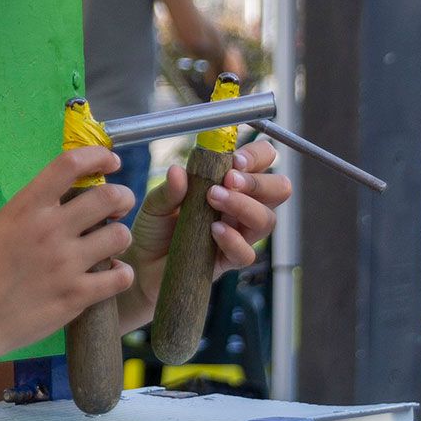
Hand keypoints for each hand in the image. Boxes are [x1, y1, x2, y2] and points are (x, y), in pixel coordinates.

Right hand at [0, 146, 135, 361]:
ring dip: (120, 235)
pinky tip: (113, 274)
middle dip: (123, 197)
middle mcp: (51, 229)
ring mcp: (66, 264)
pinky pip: (120, 277)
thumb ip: (30, 209)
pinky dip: (121, 273)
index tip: (110, 162)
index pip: (70, 164)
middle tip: (120, 205)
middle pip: (109, 197)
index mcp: (28, 207)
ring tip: (111, 243)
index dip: (98, 156)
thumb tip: (60, 199)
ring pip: (120, 235)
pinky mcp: (76, 296)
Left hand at [119, 139, 289, 321]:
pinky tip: (214, 231)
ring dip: (244, 205)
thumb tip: (178, 171)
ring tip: (213, 198)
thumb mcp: (155, 203)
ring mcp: (239, 234)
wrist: (141, 264)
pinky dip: (233, 239)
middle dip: (258, 181)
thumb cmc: (155, 228)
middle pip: (278, 189)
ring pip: (267, 219)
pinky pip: (246, 253)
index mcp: (228, 183)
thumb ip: (169, 188)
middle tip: (229, 180)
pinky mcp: (228, 260)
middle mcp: (240, 207)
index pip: (262, 161)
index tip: (234, 159)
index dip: (256, 156)